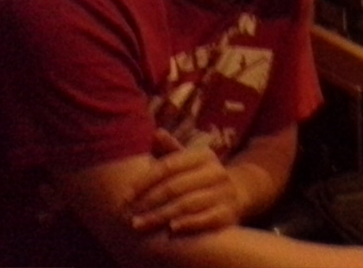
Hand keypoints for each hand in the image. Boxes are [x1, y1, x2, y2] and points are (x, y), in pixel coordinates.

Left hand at [128, 128, 243, 234]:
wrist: (237, 193)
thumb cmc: (200, 177)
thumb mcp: (189, 160)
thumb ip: (171, 149)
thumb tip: (156, 133)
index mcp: (203, 155)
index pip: (169, 166)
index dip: (145, 181)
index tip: (126, 196)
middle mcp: (216, 171)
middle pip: (175, 187)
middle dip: (149, 202)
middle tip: (129, 216)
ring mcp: (224, 192)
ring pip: (187, 204)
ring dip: (161, 216)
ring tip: (141, 224)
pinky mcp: (228, 212)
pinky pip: (206, 218)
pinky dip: (188, 223)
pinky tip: (171, 229)